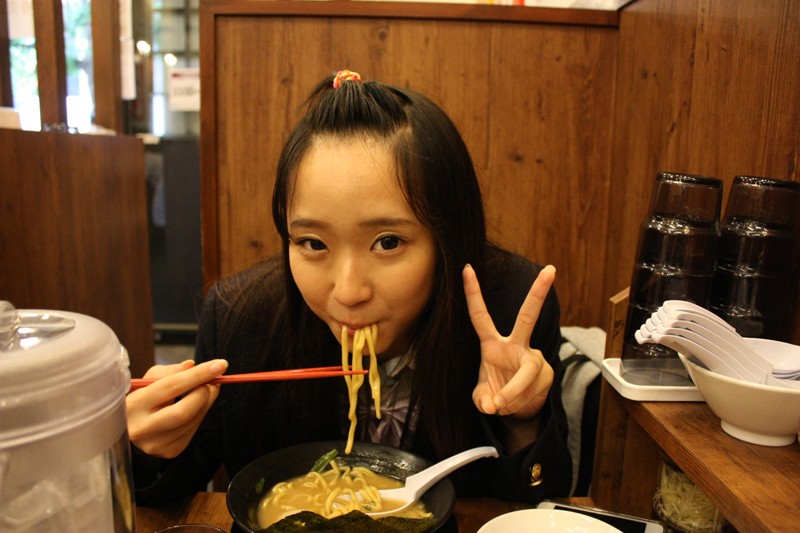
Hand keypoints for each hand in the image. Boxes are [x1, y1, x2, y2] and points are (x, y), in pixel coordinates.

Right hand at [126, 358, 227, 458]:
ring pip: (193, 420)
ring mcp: (155, 443)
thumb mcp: (148, 380)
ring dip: (206, 402)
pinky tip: (194, 408)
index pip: (171, 386)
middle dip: (204, 392)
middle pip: (184, 411)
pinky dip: (199, 414)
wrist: (130, 426)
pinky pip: (194, 430)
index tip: (220, 365)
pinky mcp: (169, 451)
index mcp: (133, 405)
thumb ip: (169, 371)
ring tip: (203, 391)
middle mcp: (142, 428)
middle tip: (212, 381)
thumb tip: (191, 366)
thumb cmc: (142, 398)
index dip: (198, 374)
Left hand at [463, 264, 555, 420]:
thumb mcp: (482, 396)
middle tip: (550, 270)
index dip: (472, 294)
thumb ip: (482, 399)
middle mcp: (516, 345)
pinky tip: (514, 405)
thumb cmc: (496, 391)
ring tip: (500, 405)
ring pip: (525, 375)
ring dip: (511, 395)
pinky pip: (530, 391)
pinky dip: (518, 403)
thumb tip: (492, 404)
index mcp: (492, 344)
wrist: (518, 407)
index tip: (466, 268)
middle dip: (538, 293)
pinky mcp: (547, 373)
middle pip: (528, 316)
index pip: (480, 316)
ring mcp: (534, 357)